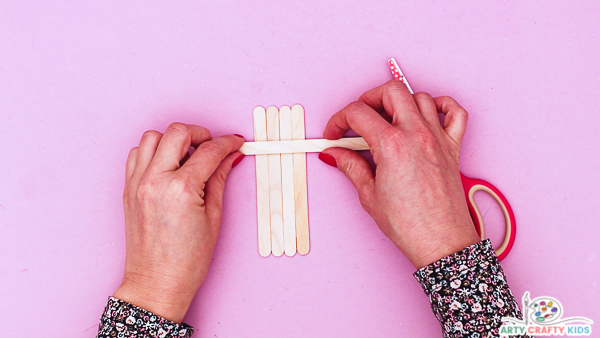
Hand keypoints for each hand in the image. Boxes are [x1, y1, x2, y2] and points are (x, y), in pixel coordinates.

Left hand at [113, 123, 244, 322]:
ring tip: (189, 156)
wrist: (157, 283)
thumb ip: (219, 179)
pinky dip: (154, 152)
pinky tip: (169, 165)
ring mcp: (137, 183)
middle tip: (213, 146)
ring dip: (173, 140)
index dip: (228, 143)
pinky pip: (138, 154)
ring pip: (152, 137)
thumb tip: (229, 157)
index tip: (236, 142)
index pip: (209, 151)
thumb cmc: (187, 260)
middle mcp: (155, 180)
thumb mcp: (214, 218)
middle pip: (177, 133)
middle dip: (200, 133)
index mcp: (181, 189)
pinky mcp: (128, 189)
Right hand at [321, 80, 479, 268]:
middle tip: (357, 119)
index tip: (334, 134)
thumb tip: (334, 153)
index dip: (338, 120)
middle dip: (368, 99)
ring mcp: (438, 138)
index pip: (358, 112)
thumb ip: (350, 166)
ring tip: (387, 121)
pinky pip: (455, 111)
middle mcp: (417, 133)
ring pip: (420, 96)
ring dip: (399, 103)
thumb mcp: (369, 195)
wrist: (441, 243)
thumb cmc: (408, 225)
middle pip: (390, 91)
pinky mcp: (453, 147)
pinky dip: (441, 105)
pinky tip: (426, 116)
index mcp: (392, 145)